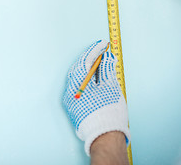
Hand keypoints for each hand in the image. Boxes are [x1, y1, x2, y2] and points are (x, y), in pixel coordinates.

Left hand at [63, 40, 129, 155]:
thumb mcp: (110, 85)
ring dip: (90, 70)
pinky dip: (88, 80)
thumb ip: (107, 68)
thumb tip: (106, 56)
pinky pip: (80, 87)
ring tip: (102, 64)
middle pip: (79, 69)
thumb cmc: (108, 110)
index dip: (94, 51)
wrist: (105, 135)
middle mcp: (70, 91)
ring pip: (79, 79)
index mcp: (77, 84)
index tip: (103, 44)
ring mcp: (71, 100)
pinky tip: (97, 79)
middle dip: (91, 59)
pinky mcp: (75, 107)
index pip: (84, 61)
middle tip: (103, 52)